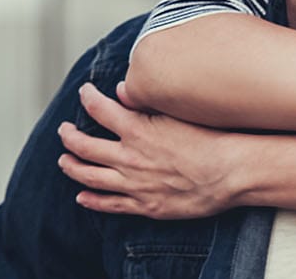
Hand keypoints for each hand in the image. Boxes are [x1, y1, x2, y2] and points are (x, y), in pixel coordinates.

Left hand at [56, 82, 243, 219]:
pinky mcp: (146, 206)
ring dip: (73, 167)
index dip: (88, 98)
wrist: (231, 173)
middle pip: (86, 147)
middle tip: (65, 130)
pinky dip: (92, 200)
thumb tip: (122, 90)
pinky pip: (110, 205)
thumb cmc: (211, 139)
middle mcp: (129, 159)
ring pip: (90, 177)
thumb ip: (146, 103)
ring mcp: (135, 185)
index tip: (84, 92)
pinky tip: (82, 197)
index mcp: (137, 131)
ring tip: (63, 161)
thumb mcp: (178, 112)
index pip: (100, 110)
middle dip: (70, 136)